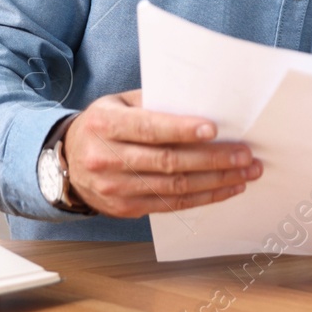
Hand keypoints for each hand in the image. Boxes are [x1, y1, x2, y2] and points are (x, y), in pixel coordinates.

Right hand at [63, 89, 262, 217]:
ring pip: (174, 187)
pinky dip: (204, 198)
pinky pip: (171, 205)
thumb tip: (204, 102)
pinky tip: (227, 188)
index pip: (148, 128)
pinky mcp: (125, 209)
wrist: (66, 163)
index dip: (182, 130)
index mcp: (105, 125)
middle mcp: (106, 159)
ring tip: (246, 172)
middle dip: (213, 159)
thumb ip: (155, 102)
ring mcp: (114, 188)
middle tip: (245, 154)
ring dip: (216, 181)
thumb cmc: (103, 125)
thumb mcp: (119, 103)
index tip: (214, 129)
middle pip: (167, 162)